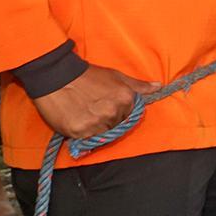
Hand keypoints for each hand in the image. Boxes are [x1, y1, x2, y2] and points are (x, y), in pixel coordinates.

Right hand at [32, 65, 154, 139]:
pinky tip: (77, 120)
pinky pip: (88, 140)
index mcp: (126, 98)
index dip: (119, 113)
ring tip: (84, 113)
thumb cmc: (87, 75)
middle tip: (93, 108)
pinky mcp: (80, 132)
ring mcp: (97, 123)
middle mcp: (114, 112)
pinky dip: (84, 133)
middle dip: (108, 120)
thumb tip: (159, 86)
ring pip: (103, 134)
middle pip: (117, 126)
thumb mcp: (116, 76)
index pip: (130, 116)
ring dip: (96, 129)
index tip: (107, 106)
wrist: (56, 76)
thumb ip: (138, 85)